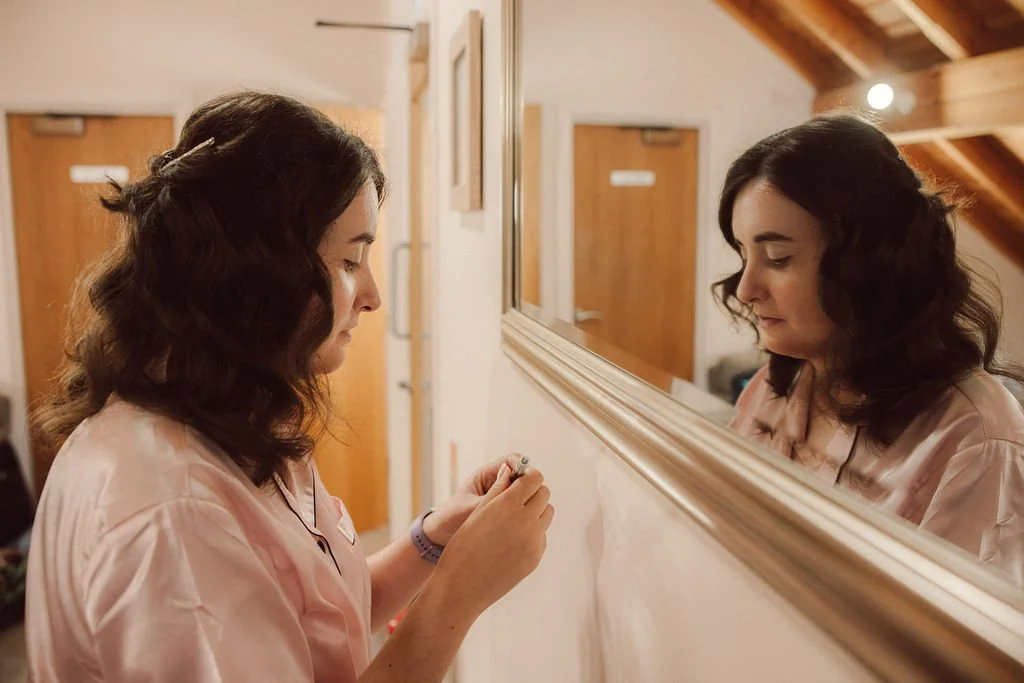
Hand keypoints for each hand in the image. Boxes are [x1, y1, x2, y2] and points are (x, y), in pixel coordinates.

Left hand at [422, 454, 524, 545]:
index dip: (524, 468)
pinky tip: (521, 520)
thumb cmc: (452, 517)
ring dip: (526, 497)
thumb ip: (491, 499)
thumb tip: (513, 493)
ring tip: (523, 511)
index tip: (527, 482)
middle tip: (528, 499)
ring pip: (523, 489)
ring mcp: (501, 494)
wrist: (442, 533)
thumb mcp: (470, 509)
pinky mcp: (504, 508)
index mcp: (486, 475)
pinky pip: (520, 503)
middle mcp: (496, 482)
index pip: (512, 460)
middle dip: (528, 484)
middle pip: (522, 473)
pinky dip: (523, 508)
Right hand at [431, 463, 553, 617]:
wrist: (462, 586)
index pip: (534, 478)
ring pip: (547, 514)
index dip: (527, 476)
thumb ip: (498, 489)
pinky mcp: (536, 557)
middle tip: (517, 499)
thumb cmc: (463, 546)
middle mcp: (526, 520)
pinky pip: (542, 535)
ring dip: (536, 511)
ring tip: (515, 519)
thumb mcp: (477, 511)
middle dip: (533, 492)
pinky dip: (533, 532)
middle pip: (544, 494)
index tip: (518, 481)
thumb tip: (510, 470)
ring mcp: (534, 540)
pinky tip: (512, 540)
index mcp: (509, 504)